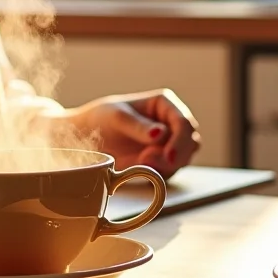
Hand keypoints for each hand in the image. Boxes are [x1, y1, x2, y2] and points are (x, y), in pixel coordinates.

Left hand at [70, 89, 200, 178]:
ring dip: (167, 166)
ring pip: (184, 158)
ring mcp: (169, 142)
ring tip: (140, 163)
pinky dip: (160, 173)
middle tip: (148, 161)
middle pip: (190, 142)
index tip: (168, 156)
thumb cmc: (101, 119)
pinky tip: (141, 168)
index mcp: (165, 104)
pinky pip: (171, 171)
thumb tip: (160, 133)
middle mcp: (171, 122)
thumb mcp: (116, 118)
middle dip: (175, 156)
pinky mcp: (162, 160)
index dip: (180, 141)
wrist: (87, 137)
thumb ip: (138, 126)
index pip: (184, 123)